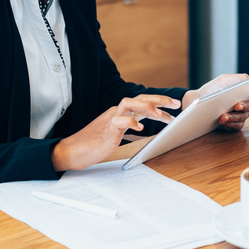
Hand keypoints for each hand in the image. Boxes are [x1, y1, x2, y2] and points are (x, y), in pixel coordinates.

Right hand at [51, 95, 180, 171]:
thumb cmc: (93, 144)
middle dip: (159, 99)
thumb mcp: (116, 134)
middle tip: (176, 104)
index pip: (142, 102)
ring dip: (146, 107)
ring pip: (129, 104)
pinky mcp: (105, 131)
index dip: (159, 103)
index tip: (174, 108)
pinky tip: (140, 128)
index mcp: (120, 113)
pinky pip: (119, 122)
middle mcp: (116, 112)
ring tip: (160, 114)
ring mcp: (110, 120)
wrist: (71, 151)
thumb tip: (145, 126)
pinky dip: (131, 123)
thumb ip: (128, 127)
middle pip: (139, 98)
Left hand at [181, 74, 248, 131]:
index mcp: (245, 90)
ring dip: (234, 116)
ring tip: (223, 116)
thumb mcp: (224, 80)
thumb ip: (237, 79)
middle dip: (245, 105)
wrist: (198, 101)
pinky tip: (222, 121)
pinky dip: (230, 124)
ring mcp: (240, 114)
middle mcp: (245, 103)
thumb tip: (248, 79)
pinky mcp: (233, 124)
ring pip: (243, 117)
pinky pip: (236, 126)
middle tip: (237, 105)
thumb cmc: (213, 89)